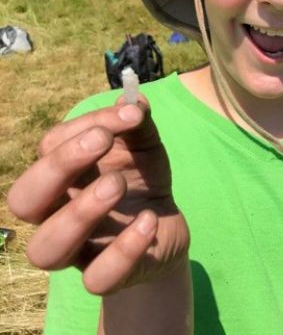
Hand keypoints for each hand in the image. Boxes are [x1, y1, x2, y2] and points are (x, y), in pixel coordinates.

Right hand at [7, 95, 189, 295]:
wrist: (165, 225)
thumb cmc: (142, 178)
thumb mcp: (144, 145)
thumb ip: (136, 122)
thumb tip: (134, 99)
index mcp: (61, 175)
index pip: (51, 145)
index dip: (87, 124)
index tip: (131, 114)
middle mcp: (57, 212)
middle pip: (23, 199)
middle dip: (59, 166)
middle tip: (103, 141)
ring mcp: (78, 249)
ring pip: (44, 249)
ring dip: (80, 211)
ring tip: (119, 184)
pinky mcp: (105, 276)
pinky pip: (96, 278)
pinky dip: (123, 249)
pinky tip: (149, 221)